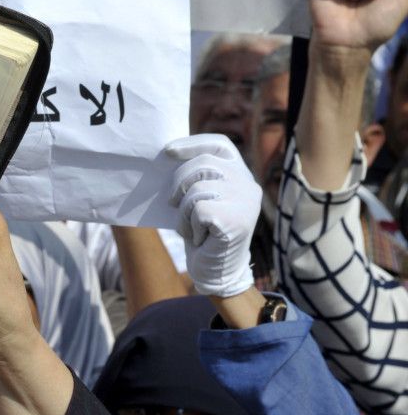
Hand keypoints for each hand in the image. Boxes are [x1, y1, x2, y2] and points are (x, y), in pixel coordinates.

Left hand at [166, 134, 260, 297]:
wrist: (215, 271)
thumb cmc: (203, 232)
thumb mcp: (198, 200)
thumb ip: (194, 178)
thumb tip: (166, 156)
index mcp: (240, 174)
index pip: (220, 145)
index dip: (193, 143)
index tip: (168, 151)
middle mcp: (248, 184)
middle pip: (202, 164)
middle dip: (178, 183)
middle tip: (172, 203)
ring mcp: (246, 202)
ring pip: (197, 189)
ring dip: (184, 211)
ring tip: (191, 227)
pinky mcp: (238, 220)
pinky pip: (198, 210)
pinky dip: (190, 226)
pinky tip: (200, 238)